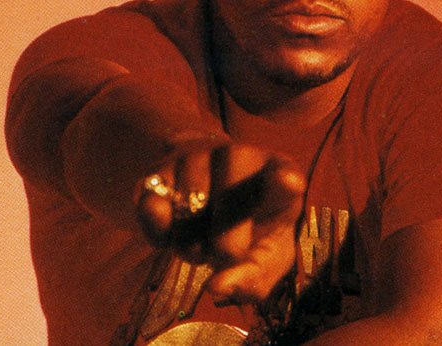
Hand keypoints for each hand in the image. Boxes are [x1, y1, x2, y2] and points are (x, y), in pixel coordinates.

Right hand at [136, 143, 305, 304]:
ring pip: (188, 212)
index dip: (284, 180)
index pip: (284, 174)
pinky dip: (160, 235)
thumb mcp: (266, 253)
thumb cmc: (250, 225)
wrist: (207, 188)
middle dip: (225, 249)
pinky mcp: (159, 168)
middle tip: (225, 254)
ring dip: (191, 245)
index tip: (289, 182)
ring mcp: (197, 155)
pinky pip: (152, 209)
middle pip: (230, 207)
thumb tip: (217, 286)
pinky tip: (173, 232)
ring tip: (202, 238)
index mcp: (279, 173)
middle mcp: (239, 155)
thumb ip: (254, 276)